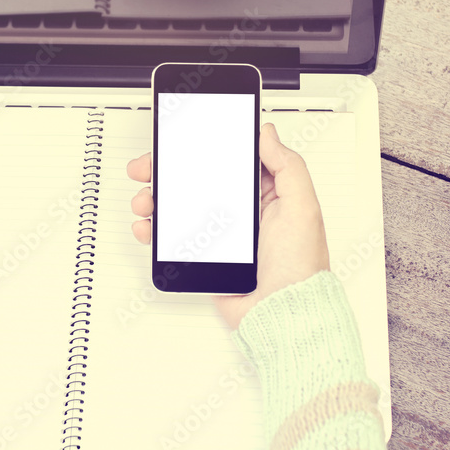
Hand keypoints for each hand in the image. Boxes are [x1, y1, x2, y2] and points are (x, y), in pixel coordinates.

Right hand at [127, 122, 330, 328]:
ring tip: (146, 200)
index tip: (180, 139)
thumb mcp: (303, 208)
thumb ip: (287, 166)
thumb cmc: (300, 268)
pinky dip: (154, 229)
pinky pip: (173, 236)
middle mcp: (239, 209)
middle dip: (167, 169)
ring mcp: (219, 232)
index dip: (202, 146)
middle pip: (195, 179)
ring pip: (178, 205)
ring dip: (155, 197)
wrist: (283, 315)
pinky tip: (148, 225)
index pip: (227, 159)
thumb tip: (267, 134)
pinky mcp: (204, 253)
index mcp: (264, 193)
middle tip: (150, 166)